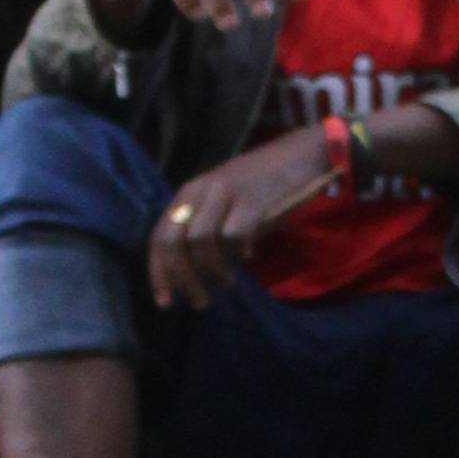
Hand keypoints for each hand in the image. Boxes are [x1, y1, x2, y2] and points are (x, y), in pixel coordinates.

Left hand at [148, 128, 335, 307]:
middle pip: (173, 242)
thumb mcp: (224, 204)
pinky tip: (248, 255)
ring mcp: (225, 194)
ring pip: (200, 241)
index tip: (166, 302)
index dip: (159, 273)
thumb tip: (195, 274)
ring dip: (211, 270)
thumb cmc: (260, 185)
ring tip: (226, 281)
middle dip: (182, 278)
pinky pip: (234, 235)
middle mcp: (200, 191)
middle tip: (199, 301)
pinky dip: (238, 252)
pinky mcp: (252, 200)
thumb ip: (206, 232)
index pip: (159, 237)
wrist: (299, 155)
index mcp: (188, 193)